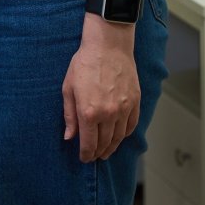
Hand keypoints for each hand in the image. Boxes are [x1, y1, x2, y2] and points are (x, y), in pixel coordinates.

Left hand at [62, 17, 139, 162]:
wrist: (108, 46)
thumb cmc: (85, 63)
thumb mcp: (68, 88)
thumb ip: (69, 116)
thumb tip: (69, 137)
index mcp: (89, 112)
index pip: (89, 144)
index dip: (86, 155)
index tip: (84, 158)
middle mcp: (108, 114)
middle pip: (105, 143)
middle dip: (98, 153)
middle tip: (94, 157)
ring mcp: (124, 109)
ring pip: (119, 137)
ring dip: (112, 147)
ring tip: (106, 151)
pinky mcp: (135, 101)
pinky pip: (131, 125)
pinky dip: (125, 134)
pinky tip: (119, 136)